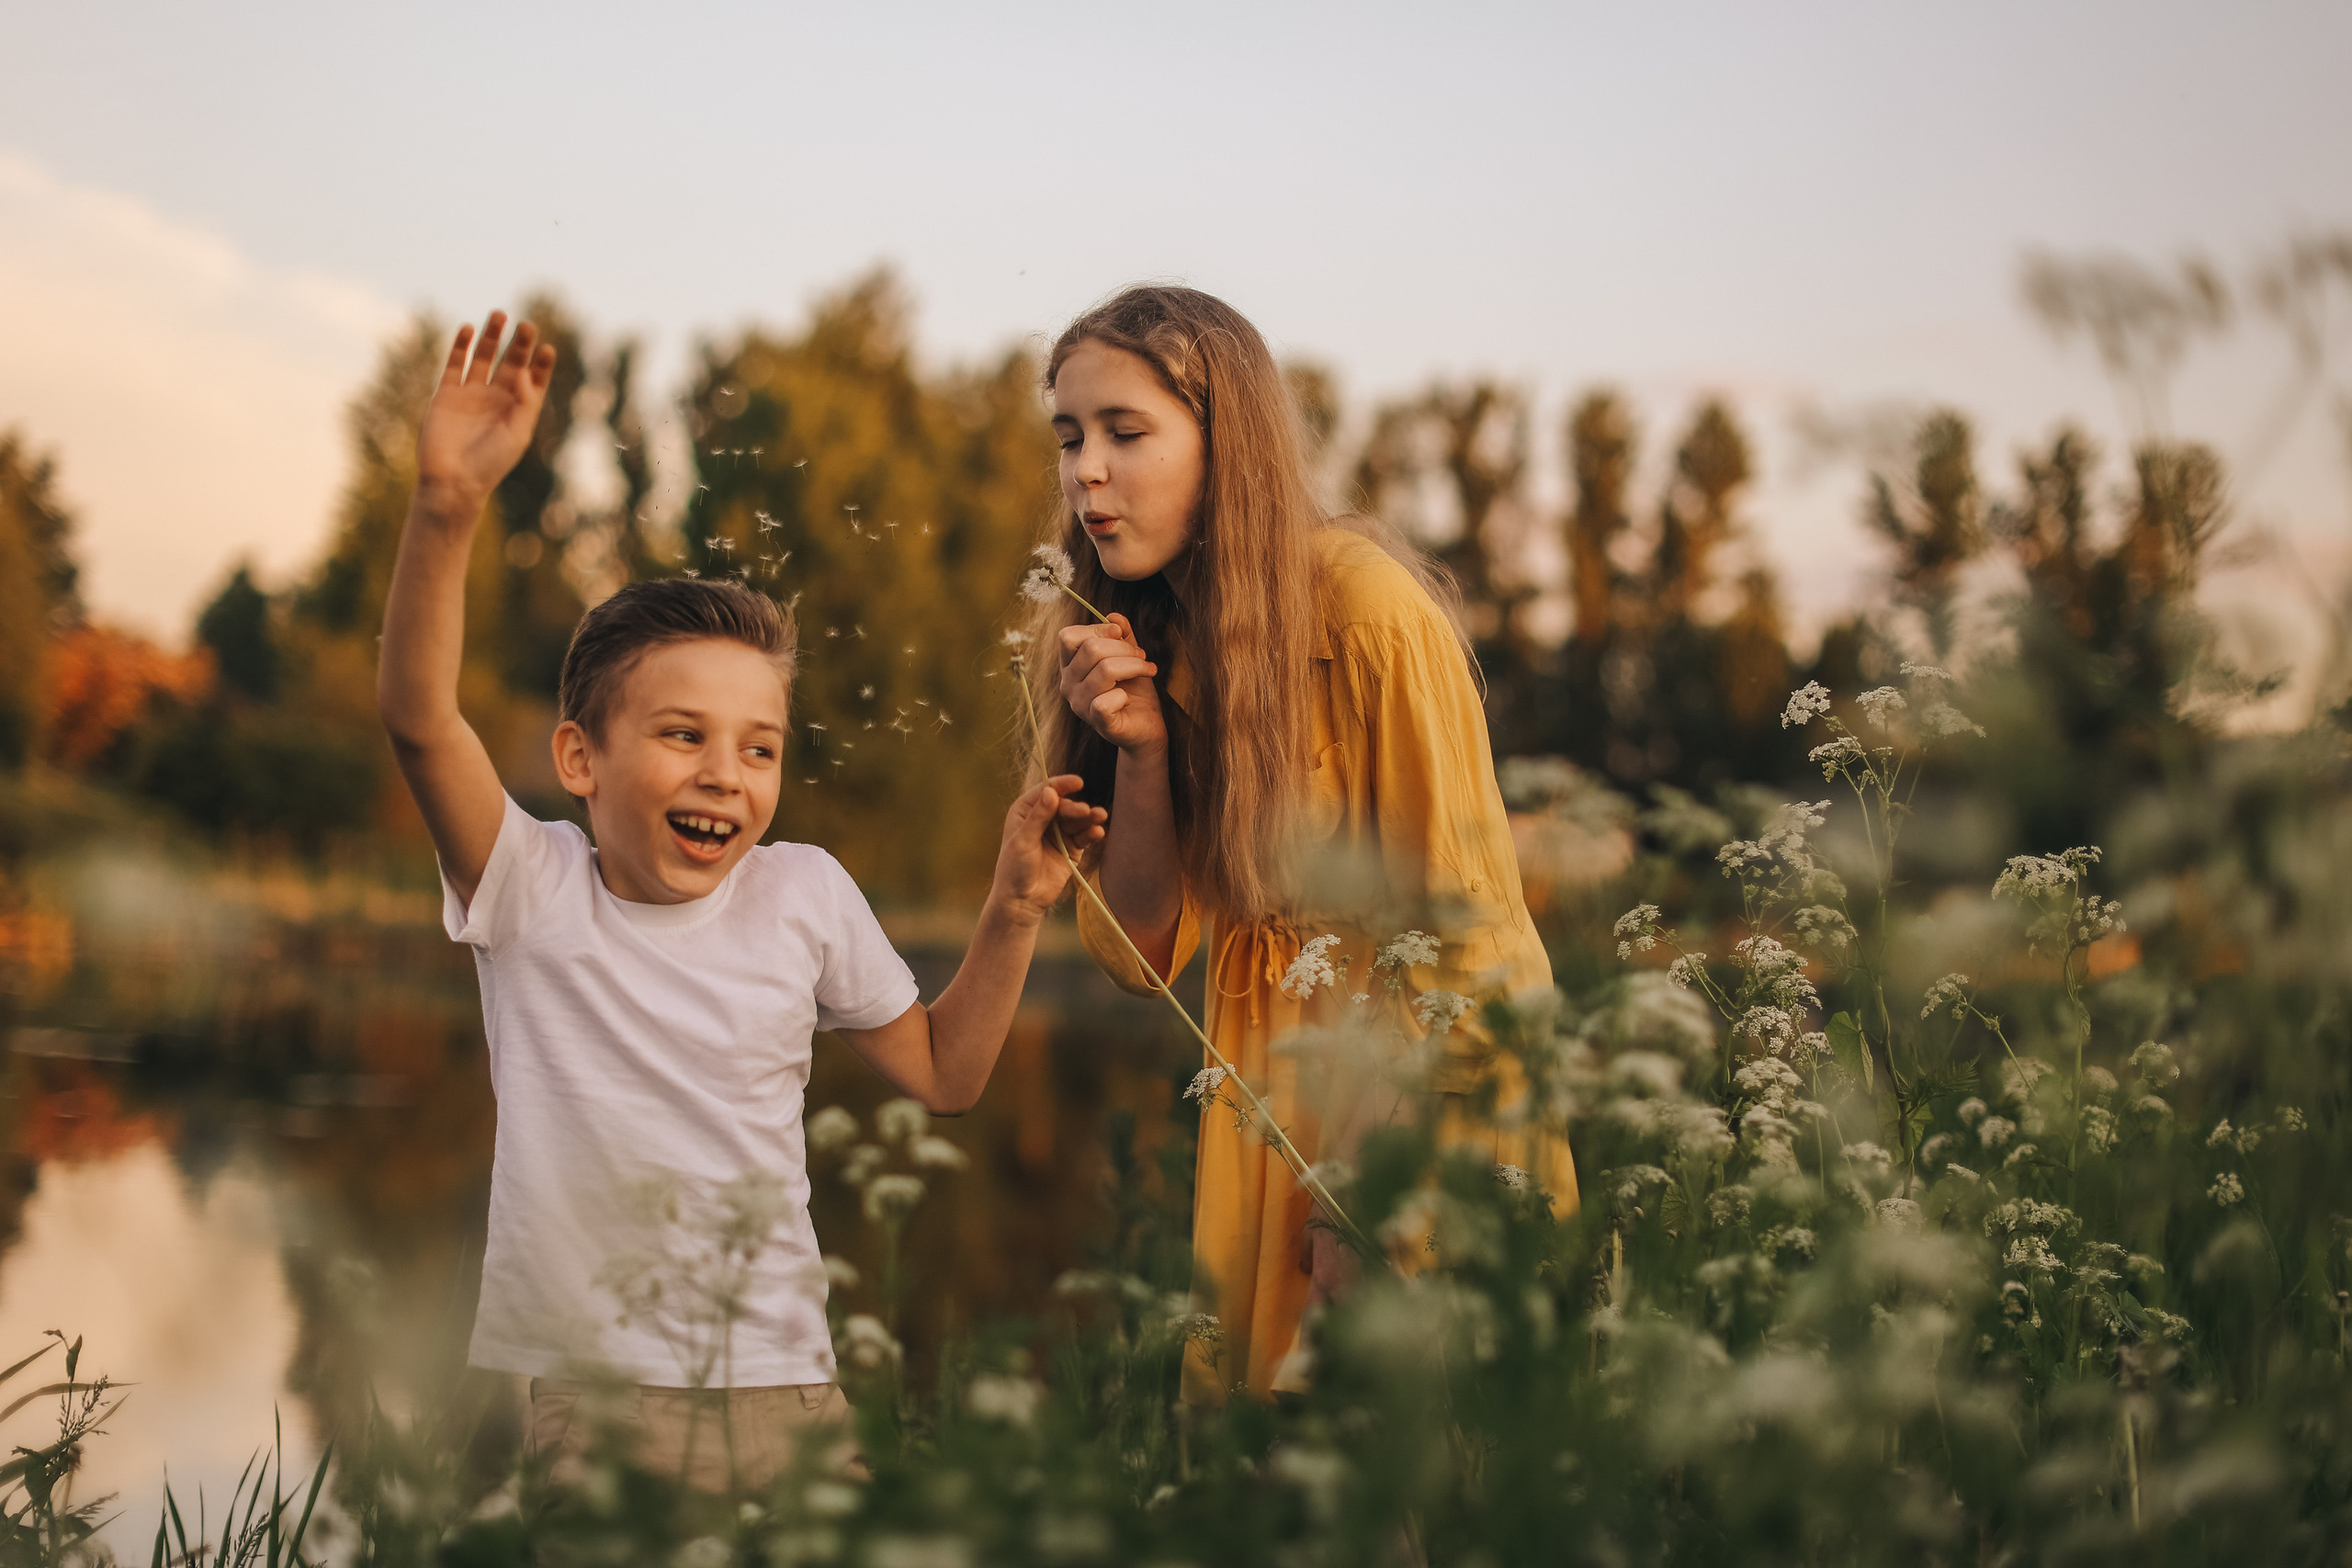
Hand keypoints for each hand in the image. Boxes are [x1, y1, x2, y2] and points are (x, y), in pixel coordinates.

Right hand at [415, 312, 556, 515]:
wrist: (453, 480)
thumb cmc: (491, 463)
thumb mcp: (517, 434)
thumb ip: (524, 402)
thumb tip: (524, 371)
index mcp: (517, 409)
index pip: (533, 379)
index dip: (541, 364)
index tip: (548, 349)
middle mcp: (496, 397)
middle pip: (510, 362)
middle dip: (519, 344)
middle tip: (528, 326)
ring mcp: (471, 393)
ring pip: (483, 357)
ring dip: (491, 336)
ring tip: (500, 315)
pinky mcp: (447, 392)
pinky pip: (455, 363)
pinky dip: (461, 345)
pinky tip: (469, 329)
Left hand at [991, 773, 1105, 918]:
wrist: (1022, 900)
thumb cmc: (1014, 869)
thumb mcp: (1023, 841)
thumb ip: (1038, 817)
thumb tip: (1051, 792)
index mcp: (1026, 811)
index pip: (1046, 792)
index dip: (1062, 785)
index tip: (1078, 782)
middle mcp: (1044, 818)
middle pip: (1065, 805)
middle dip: (1076, 807)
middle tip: (1086, 811)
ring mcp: (1059, 833)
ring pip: (1077, 819)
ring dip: (1089, 817)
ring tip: (1100, 816)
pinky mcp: (1072, 848)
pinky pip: (1084, 836)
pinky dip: (1092, 833)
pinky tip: (1098, 832)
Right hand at [1058, 613, 1165, 756]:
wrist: (1146, 726)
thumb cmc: (1134, 690)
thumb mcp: (1129, 657)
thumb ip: (1121, 636)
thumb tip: (1114, 615)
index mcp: (1070, 666)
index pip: (1068, 636)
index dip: (1097, 629)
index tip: (1120, 634)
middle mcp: (1068, 684)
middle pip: (1091, 649)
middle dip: (1124, 648)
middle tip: (1142, 656)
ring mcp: (1079, 704)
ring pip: (1105, 670)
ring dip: (1134, 666)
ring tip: (1148, 669)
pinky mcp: (1097, 722)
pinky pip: (1106, 700)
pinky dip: (1123, 694)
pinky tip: (1128, 697)